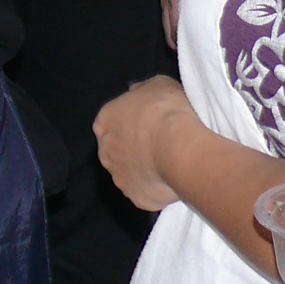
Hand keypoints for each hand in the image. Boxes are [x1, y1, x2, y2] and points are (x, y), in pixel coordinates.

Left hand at [94, 75, 194, 210]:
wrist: (180, 148)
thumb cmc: (167, 110)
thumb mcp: (158, 84)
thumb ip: (142, 90)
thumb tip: (136, 92)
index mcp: (104, 121)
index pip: (113, 121)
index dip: (132, 121)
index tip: (151, 122)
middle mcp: (104, 152)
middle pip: (117, 149)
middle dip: (134, 148)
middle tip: (160, 144)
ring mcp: (120, 179)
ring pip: (130, 173)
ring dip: (144, 169)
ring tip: (169, 163)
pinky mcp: (137, 199)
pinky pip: (146, 193)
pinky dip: (157, 188)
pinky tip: (172, 181)